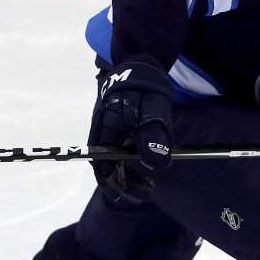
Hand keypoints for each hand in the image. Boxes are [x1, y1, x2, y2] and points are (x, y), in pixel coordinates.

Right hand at [89, 56, 173, 202]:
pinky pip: (125, 150)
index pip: (103, 168)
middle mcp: (103, 135)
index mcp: (103, 133)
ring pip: (118, 160)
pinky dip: (136, 160)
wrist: (142, 63)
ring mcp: (112, 132)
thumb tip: (156, 164)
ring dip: (132, 174)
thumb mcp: (151, 111)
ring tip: (151, 183)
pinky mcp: (122, 128)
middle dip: (127, 183)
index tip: (134, 197)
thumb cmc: (144, 86)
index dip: (116, 187)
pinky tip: (151, 162)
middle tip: (149, 191)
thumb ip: (152, 137)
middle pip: (110, 167)